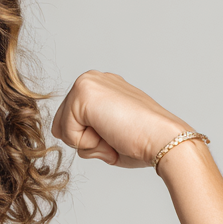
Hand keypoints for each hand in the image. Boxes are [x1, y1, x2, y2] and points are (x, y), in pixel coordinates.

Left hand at [51, 71, 191, 167]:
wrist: (163, 140)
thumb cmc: (141, 142)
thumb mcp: (105, 134)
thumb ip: (83, 130)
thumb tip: (59, 132)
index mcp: (98, 87)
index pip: (68, 122)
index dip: (88, 140)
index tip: (117, 133)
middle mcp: (91, 80)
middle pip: (60, 125)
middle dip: (84, 142)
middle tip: (114, 136)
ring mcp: (86, 83)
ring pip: (62, 130)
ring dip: (87, 143)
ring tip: (113, 134)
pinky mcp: (83, 93)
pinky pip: (67, 133)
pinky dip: (88, 143)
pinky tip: (110, 133)